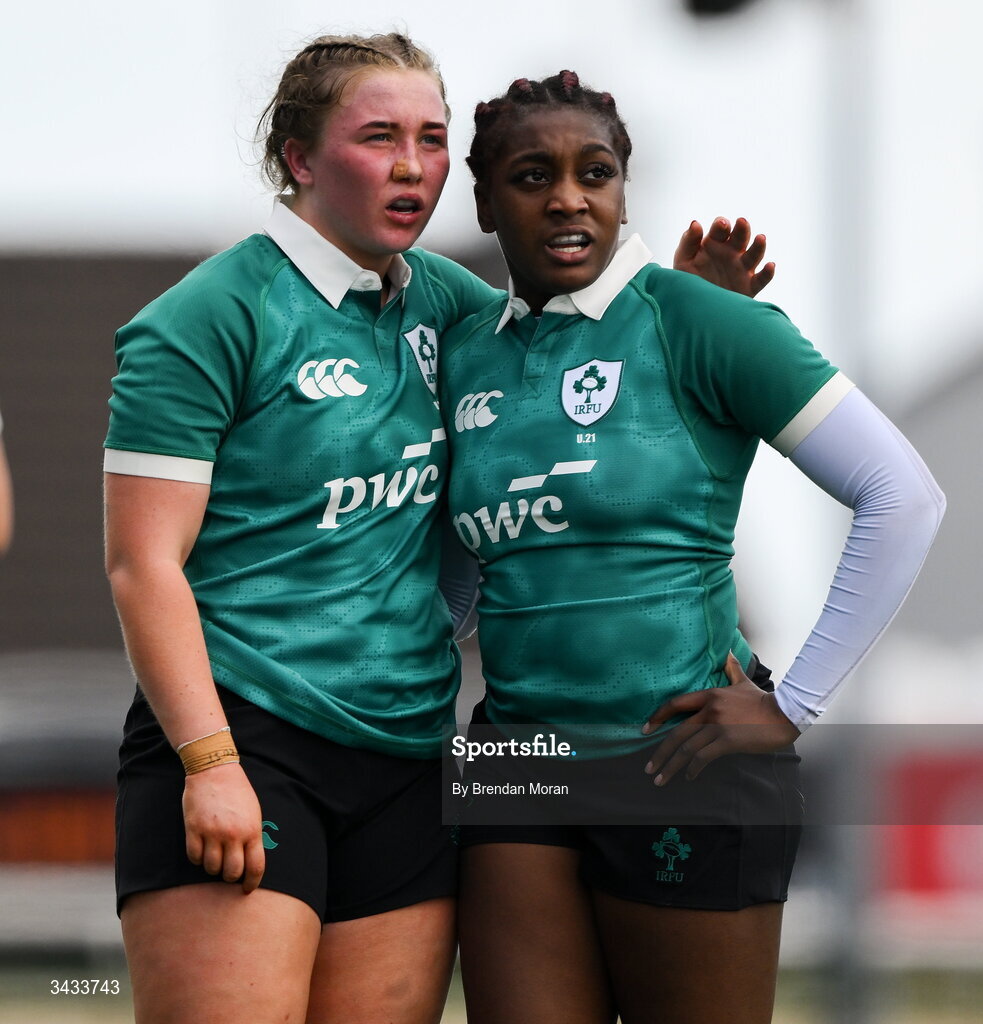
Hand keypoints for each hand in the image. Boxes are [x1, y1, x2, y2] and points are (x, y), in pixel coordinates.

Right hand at [182, 762, 265, 892]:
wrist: (214, 770)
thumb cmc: (237, 792)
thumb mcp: (253, 813)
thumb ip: (252, 836)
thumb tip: (250, 863)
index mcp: (252, 829)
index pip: (255, 866)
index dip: (252, 882)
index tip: (246, 889)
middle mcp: (233, 833)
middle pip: (231, 872)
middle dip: (230, 876)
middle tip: (227, 871)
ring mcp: (212, 832)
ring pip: (211, 868)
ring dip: (213, 867)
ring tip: (214, 856)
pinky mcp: (193, 829)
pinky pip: (194, 857)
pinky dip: (197, 858)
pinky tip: (201, 849)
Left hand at [641, 653, 798, 784]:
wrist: (784, 714)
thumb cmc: (763, 700)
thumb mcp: (744, 683)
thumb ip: (732, 670)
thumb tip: (728, 652)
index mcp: (709, 695)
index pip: (675, 704)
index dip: (658, 717)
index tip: (645, 730)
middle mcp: (709, 710)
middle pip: (676, 732)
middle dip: (660, 753)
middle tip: (648, 767)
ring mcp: (717, 726)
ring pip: (686, 749)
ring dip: (671, 766)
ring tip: (661, 779)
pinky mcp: (727, 741)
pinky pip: (703, 758)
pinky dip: (693, 769)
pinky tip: (689, 777)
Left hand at [673, 217, 774, 297]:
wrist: (693, 309)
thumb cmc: (687, 281)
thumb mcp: (683, 261)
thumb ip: (688, 242)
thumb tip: (696, 223)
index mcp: (715, 243)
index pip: (721, 229)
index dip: (722, 225)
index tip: (721, 225)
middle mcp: (731, 253)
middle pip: (741, 237)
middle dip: (742, 229)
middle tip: (741, 222)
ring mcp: (741, 269)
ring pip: (754, 255)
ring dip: (759, 246)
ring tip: (761, 238)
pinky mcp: (749, 287)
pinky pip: (761, 279)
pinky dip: (768, 273)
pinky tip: (770, 266)